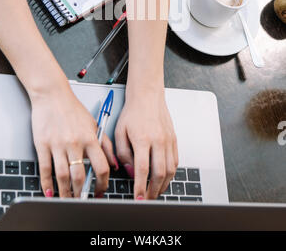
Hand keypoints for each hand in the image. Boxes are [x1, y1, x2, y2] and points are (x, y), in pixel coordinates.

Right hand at [30, 81, 116, 197]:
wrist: (52, 95)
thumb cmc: (73, 109)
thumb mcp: (94, 123)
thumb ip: (105, 143)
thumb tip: (113, 163)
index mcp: (90, 137)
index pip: (101, 166)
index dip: (102, 183)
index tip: (100, 190)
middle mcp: (75, 142)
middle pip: (80, 175)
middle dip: (81, 192)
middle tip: (82, 200)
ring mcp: (58, 144)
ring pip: (63, 175)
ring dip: (65, 192)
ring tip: (67, 199)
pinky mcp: (43, 144)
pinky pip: (46, 168)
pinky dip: (47, 183)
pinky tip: (50, 191)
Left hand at [114, 83, 177, 199]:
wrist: (147, 96)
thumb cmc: (132, 112)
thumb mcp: (120, 131)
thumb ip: (123, 153)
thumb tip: (129, 171)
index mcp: (143, 138)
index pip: (143, 169)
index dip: (140, 187)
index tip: (138, 198)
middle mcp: (158, 140)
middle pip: (159, 173)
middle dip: (153, 191)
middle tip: (147, 199)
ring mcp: (168, 140)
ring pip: (170, 170)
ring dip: (163, 185)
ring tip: (155, 192)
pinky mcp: (174, 140)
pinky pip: (175, 161)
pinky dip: (170, 174)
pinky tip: (163, 178)